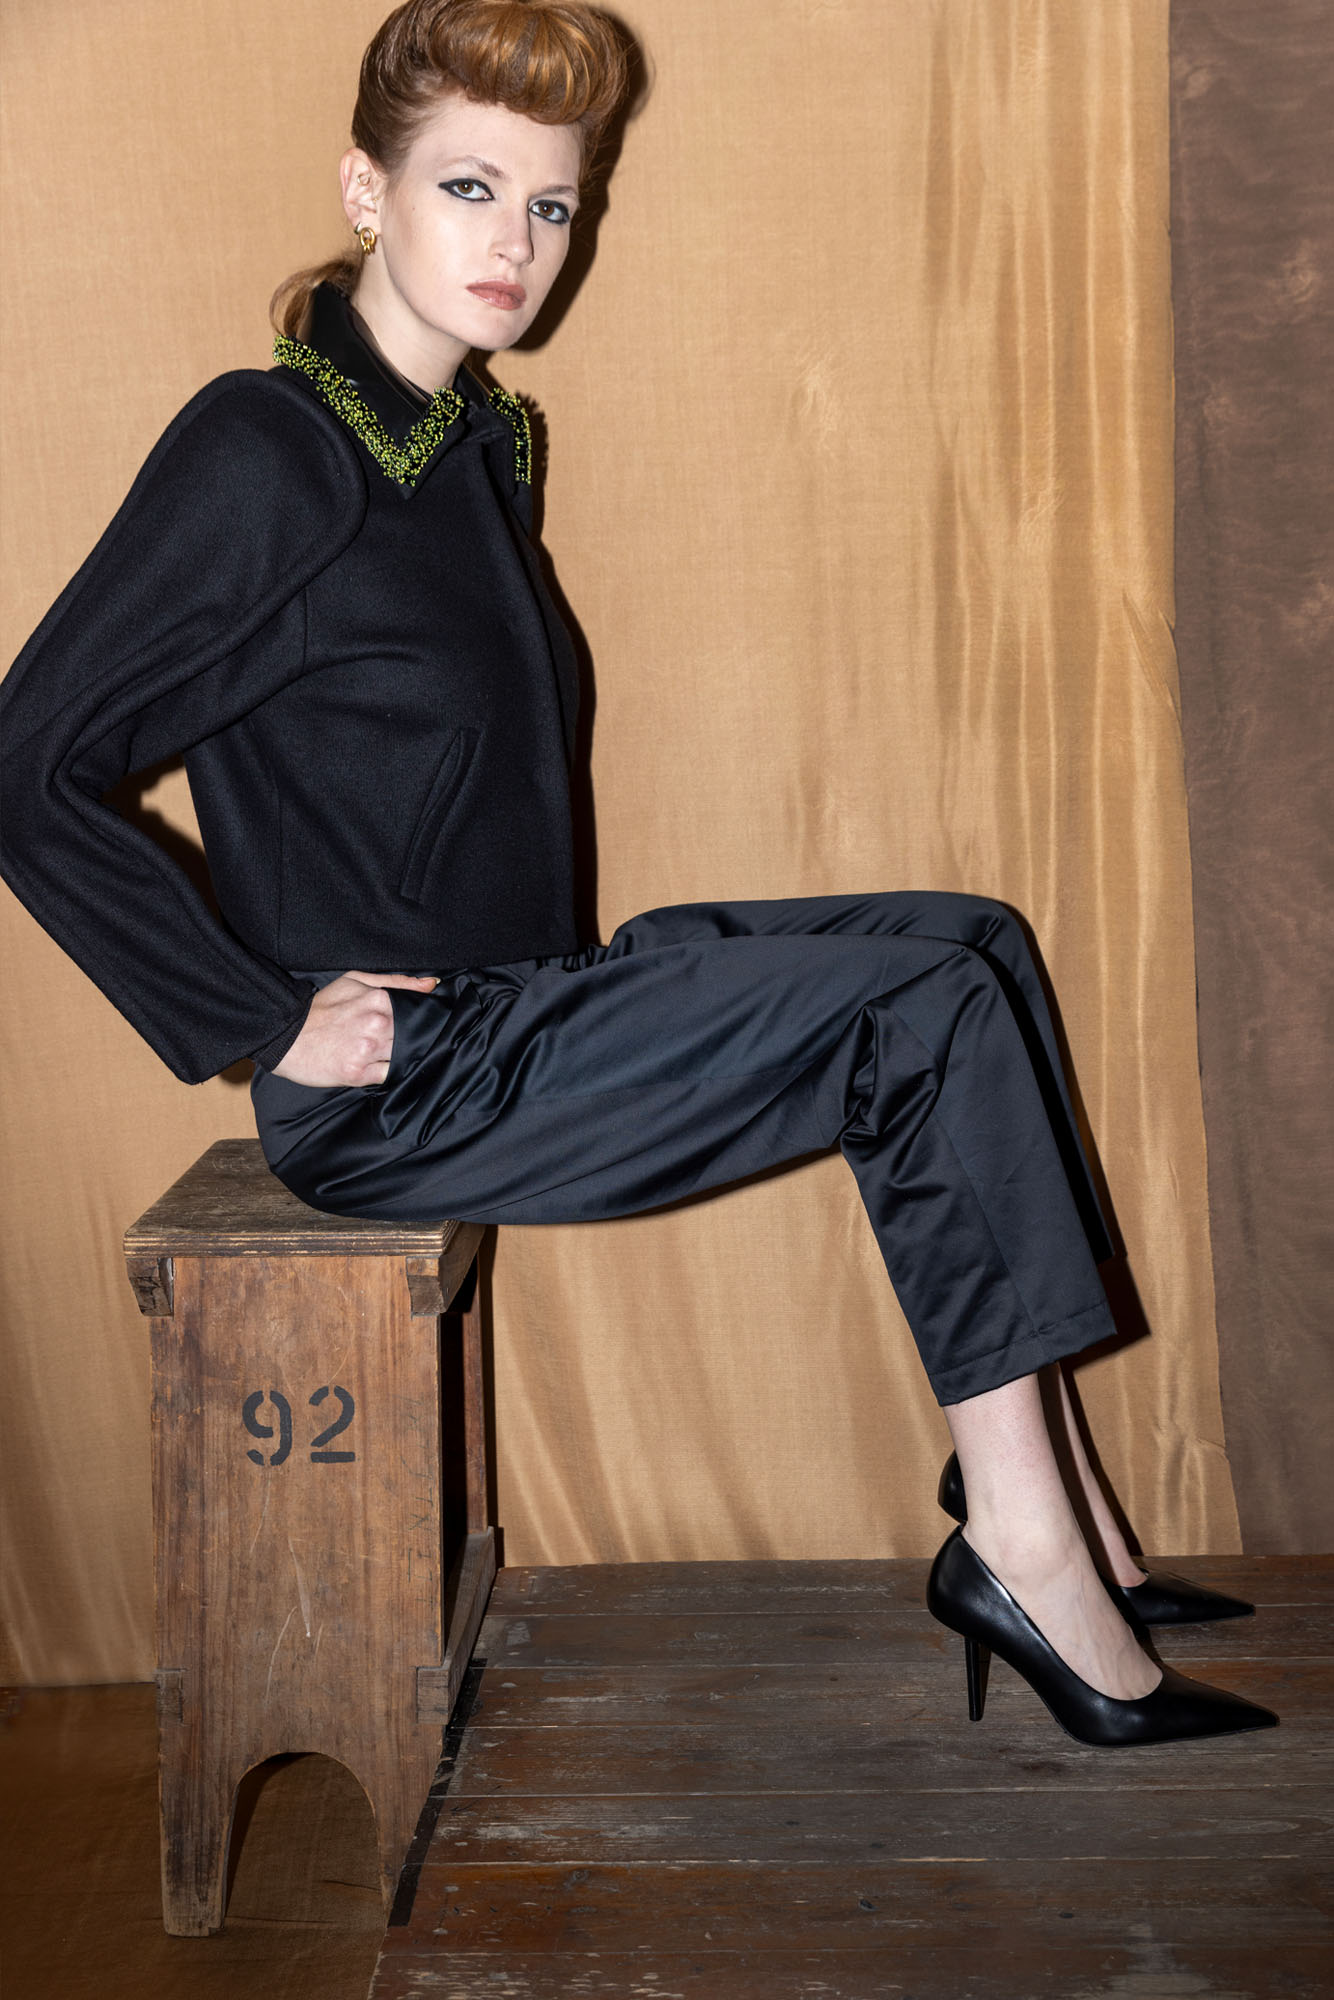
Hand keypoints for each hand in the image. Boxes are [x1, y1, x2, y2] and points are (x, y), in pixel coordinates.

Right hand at [272, 971, 437, 1087]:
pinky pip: (390, 1075)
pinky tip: (380, 1066)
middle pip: (415, 1035)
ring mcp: (367, 1050)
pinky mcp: (358, 1074)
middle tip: (400, 1040)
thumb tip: (432, 984)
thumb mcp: (355, 981)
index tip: (418, 1024)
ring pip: (406, 1056)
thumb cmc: (321, 1008)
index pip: (418, 1012)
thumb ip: (396, 981)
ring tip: (386, 1052)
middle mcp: (376, 1024)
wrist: (285, 1036)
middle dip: (415, 1038)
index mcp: (378, 999)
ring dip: (404, 1056)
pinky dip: (391, 1072)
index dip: (421, 1019)